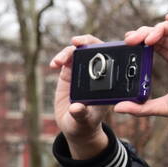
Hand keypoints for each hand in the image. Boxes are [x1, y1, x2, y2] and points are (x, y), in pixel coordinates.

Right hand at [48, 33, 111, 159]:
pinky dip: (60, 58)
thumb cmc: (85, 123)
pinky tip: (54, 64)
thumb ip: (81, 114)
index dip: (109, 47)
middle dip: (86, 41)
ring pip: (78, 51)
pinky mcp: (69, 72)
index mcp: (109, 79)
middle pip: (95, 48)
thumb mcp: (85, 121)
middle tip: (76, 42)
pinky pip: (65, 59)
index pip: (113, 57)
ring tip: (59, 61)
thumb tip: (76, 108)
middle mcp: (97, 71)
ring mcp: (83, 70)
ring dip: (68, 51)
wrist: (74, 125)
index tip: (99, 47)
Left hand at [113, 10, 167, 122]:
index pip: (158, 45)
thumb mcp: (166, 106)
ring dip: (159, 27)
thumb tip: (118, 108)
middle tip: (131, 40)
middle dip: (146, 33)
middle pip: (164, 33)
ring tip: (147, 38)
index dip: (143, 42)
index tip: (127, 44)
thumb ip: (142, 108)